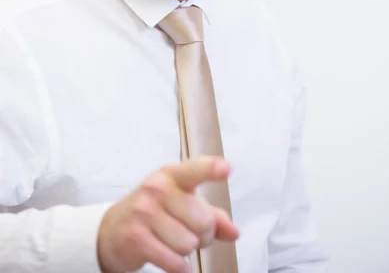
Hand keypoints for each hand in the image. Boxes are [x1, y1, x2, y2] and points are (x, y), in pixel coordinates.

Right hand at [97, 156, 238, 272]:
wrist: (112, 230)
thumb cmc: (155, 212)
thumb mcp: (182, 204)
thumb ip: (212, 214)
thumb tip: (233, 232)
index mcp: (171, 175)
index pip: (194, 169)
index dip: (211, 169)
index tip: (226, 168)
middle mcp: (157, 188)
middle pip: (203, 221)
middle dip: (204, 235)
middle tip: (192, 233)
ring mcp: (144, 212)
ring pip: (189, 243)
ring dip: (189, 251)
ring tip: (177, 243)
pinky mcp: (136, 238)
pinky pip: (174, 260)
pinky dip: (180, 267)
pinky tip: (176, 262)